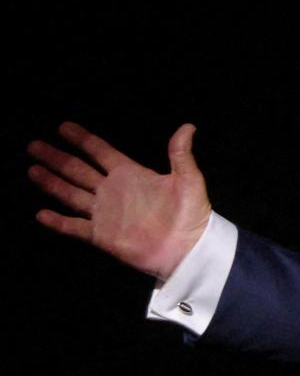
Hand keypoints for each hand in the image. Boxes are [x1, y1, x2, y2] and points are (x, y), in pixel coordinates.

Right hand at [26, 122, 212, 280]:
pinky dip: (58, 221)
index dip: (83, 139)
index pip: (101, 152)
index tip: (63, 127)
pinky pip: (75, 227)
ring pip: (71, 194)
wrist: (188, 249)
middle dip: (57, 158)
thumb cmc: (191, 214)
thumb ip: (180, 154)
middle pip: (78, 170)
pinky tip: (41, 214)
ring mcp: (105, 213)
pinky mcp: (102, 235)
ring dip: (52, 183)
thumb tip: (188, 126)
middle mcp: (113, 190)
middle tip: (34, 145)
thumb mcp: (188, 180)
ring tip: (32, 169)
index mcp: (130, 174)